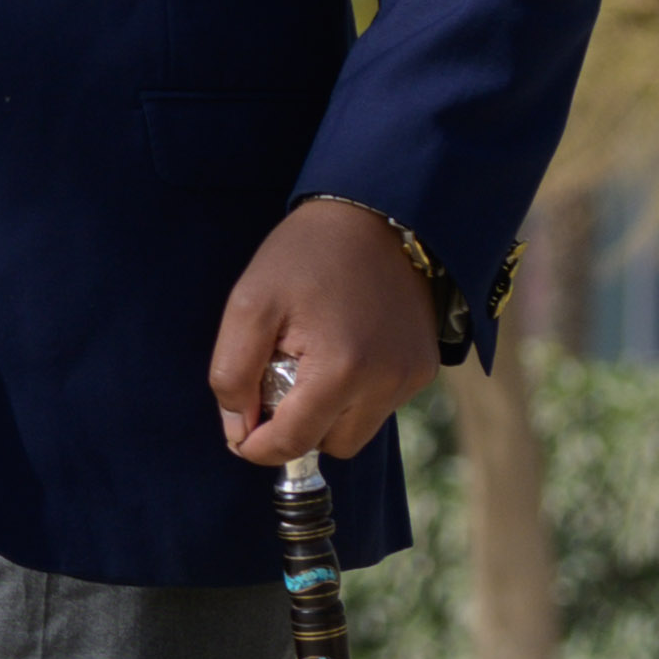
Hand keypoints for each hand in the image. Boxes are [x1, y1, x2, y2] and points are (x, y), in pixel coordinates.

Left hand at [212, 194, 444, 472]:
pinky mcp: (425, 367)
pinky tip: (343, 347)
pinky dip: (356, 393)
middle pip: (329, 445)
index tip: (239, 429)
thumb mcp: (249, 304)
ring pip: (357, 429)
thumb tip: (239, 431)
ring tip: (311, 356)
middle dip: (297, 425)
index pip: (293, 443)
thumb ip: (232, 375)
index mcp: (341, 371)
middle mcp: (387, 384)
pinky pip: (382, 404)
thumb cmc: (304, 255)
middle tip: (278, 374)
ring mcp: (412, 377)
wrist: (374, 213)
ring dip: (328, 411)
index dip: (256, 445)